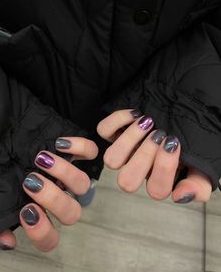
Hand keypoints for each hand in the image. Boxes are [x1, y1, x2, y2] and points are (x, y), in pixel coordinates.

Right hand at [0, 137, 97, 252]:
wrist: (1, 136)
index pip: (49, 239)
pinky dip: (81, 147)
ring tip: (42, 159)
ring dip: (64, 173)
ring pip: (82, 184)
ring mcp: (66, 174)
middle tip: (33, 182)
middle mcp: (55, 196)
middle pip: (71, 213)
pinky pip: (90, 153)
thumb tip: (9, 242)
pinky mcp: (73, 151)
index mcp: (36, 211)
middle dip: (53, 199)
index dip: (42, 231)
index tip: (26, 210)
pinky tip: (59, 144)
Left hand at [97, 109, 211, 202]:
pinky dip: (117, 120)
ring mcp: (124, 152)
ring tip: (147, 122)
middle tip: (159, 134)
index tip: (173, 144)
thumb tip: (178, 196)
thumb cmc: (191, 140)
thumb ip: (198, 185)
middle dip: (144, 155)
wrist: (182, 111)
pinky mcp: (113, 133)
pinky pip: (103, 131)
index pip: (156, 190)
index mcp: (160, 180)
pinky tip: (136, 113)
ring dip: (129, 139)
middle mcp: (138, 169)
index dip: (164, 168)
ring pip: (111, 159)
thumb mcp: (203, 163)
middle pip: (127, 182)